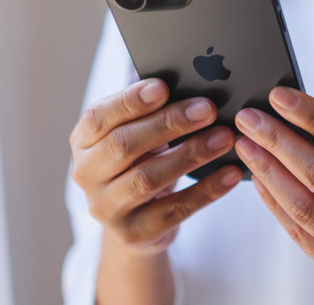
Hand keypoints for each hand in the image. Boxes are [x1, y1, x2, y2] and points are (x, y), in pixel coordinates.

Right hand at [70, 78, 241, 255]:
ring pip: (148, 178)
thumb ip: (149, 110)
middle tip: (208, 108)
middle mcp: (87, 174)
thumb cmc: (140, 160)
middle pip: (124, 145)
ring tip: (224, 138)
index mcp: (83, 141)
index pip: (99, 118)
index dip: (130, 101)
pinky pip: (173, 211)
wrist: (136, 218)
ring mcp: (107, 208)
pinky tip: (230, 174)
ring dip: (190, 155)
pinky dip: (205, 191)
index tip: (163, 87)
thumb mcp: (136, 133)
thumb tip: (189, 79)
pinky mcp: (134, 233)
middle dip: (168, 124)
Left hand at [234, 87, 313, 303]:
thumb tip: (305, 104)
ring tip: (246, 145)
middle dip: (277, 142)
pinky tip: (259, 176)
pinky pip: (299, 232)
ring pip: (303, 207)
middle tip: (249, 119)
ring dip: (267, 171)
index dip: (311, 116)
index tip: (279, 96)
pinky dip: (274, 201)